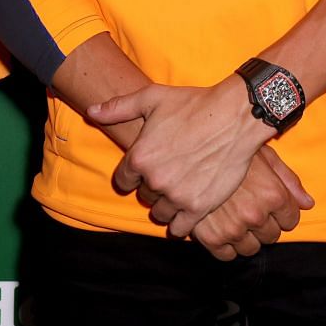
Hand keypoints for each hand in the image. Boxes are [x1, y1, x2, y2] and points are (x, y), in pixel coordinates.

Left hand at [88, 78, 270, 237]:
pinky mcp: (199, 207)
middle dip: (153, 187)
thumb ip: (118, 108)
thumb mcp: (151, 98)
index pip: (124, 180)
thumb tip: (91, 112)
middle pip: (144, 196)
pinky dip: (181, 222)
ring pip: (160, 213)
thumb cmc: (193, 104)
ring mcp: (177, 196)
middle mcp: (155, 180)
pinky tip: (188, 209)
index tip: (146, 168)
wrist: (234, 117)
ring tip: (179, 190)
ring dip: (166, 204)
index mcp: (140, 157)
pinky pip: (180, 228)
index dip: (134, 174)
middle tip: (168, 174)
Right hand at [191, 146, 315, 260]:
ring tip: (232, 215)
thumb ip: (288, 181)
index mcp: (273, 194)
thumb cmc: (231, 147)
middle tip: (246, 206)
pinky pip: (227, 255)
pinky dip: (224, 245)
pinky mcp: (211, 237)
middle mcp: (256, 214)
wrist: (191, 147)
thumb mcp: (265, 155)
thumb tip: (308, 204)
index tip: (266, 202)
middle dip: (263, 224)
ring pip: (250, 248)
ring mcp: (233, 228)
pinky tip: (219, 226)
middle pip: (271, 236)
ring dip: (244, 236)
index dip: (280, 211)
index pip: (290, 220)